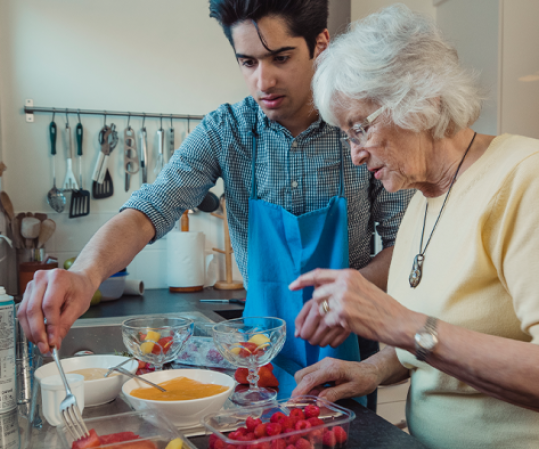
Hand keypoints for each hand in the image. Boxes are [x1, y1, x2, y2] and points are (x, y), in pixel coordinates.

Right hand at [17, 269, 96, 353]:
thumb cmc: (81, 290)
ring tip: (41, 343)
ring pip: (24, 312)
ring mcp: (32, 285)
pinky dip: (29, 325)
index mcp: (58, 278)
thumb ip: (65, 324)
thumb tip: (55, 342)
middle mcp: (41, 278)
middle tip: (45, 347)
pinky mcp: (27, 292)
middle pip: (33, 309)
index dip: (49, 325)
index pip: (49, 305)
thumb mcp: (79, 307)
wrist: (78, 281)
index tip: (53, 341)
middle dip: (38, 332)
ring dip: (31, 331)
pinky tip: (37, 334)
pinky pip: (23, 311)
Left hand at [290, 268, 414, 347]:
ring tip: (325, 330)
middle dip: (316, 309)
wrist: (398, 322)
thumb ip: (345, 287)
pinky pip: (328, 322)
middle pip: (317, 295)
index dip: (303, 280)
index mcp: (349, 275)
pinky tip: (340, 332)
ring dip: (321, 321)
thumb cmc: (384, 309)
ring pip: (320, 310)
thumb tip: (324, 294)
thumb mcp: (364, 289)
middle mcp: (344, 283)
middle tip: (317, 321)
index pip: (319, 274)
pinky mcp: (343, 313)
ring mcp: (343, 298)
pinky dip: (331, 329)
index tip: (292, 286)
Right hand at [292, 357, 378, 401]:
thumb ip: (334, 394)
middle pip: (302, 375)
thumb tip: (318, 402)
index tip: (292, 402)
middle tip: (308, 403)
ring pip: (304, 375)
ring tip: (319, 398)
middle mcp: (324, 363)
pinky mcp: (323, 367)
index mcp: (332, 368)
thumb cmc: (364, 380)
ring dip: (306, 388)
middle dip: (300, 390)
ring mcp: (323, 364)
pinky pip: (310, 376)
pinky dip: (311, 386)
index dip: (299, 391)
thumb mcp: (352, 390)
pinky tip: (321, 393)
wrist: (371, 370)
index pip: (310, 379)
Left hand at [294, 299, 350, 347]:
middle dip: (312, 336)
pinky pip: (334, 344)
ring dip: (321, 339)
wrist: (350, 292)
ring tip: (325, 328)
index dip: (304, 332)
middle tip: (316, 328)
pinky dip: (332, 340)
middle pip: (312, 340)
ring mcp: (339, 324)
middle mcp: (328, 317)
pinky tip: (333, 330)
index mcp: (317, 308)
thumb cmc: (326, 298)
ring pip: (323, 344)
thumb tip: (296, 335)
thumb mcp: (312, 302)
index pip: (305, 333)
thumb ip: (301, 317)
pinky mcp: (348, 329)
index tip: (308, 327)